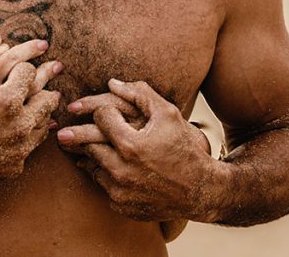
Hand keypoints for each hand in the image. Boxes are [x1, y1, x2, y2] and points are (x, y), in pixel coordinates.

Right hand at [0, 35, 60, 189]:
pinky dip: (32, 134)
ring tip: (47, 98)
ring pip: (42, 126)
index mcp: (7, 100)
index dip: (26, 62)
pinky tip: (32, 127)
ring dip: (45, 110)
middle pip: (45, 100)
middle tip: (54, 70)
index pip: (28, 73)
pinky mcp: (11, 168)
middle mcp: (18, 127)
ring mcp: (16, 150)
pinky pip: (30, 148)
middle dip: (47, 82)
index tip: (26, 60)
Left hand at [56, 79, 217, 222]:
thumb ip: (140, 94)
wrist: (200, 191)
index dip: (107, 111)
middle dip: (94, 132)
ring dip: (99, 154)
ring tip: (111, 147)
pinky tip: (121, 167)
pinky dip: (108, 175)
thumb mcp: (168, 115)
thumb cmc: (184, 148)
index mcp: (130, 145)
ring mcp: (119, 190)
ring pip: (91, 164)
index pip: (100, 117)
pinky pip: (102, 184)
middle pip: (88, 142)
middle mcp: (121, 170)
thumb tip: (111, 83)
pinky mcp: (120, 205)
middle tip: (98, 128)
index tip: (112, 113)